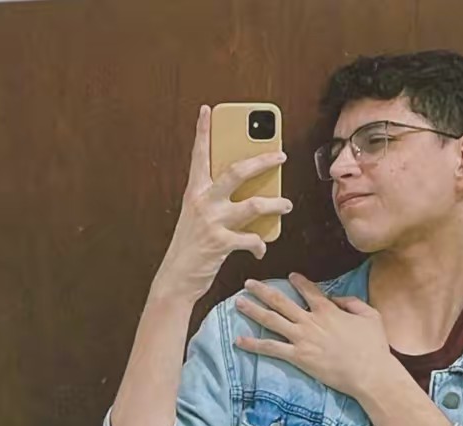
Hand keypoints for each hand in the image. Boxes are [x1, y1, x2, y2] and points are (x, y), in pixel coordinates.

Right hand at [150, 105, 292, 305]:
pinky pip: (251, 239)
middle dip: (263, 161)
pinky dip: (260, 244)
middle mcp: (202, 202)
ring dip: (275, 205)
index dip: (203, 131)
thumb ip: (216, 201)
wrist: (176, 278)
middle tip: (280, 156)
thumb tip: (247, 192)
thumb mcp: (197, 217)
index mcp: (194, 192)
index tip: (207, 110)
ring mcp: (211, 221)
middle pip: (237, 171)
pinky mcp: (220, 243)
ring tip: (286, 205)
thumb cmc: (190, 247)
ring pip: (253, 205)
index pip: (199, 155)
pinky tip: (261, 248)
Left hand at [234, 272, 395, 398]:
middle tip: (248, 284)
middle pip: (281, 301)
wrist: (369, 372)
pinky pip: (271, 348)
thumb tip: (337, 299)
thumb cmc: (374, 346)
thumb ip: (352, 302)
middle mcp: (311, 320)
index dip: (299, 282)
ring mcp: (302, 338)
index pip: (309, 290)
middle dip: (262, 290)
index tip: (290, 276)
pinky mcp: (298, 357)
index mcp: (328, 310)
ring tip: (238, 302)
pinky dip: (253, 344)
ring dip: (253, 310)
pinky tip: (238, 340)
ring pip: (271, 320)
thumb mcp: (370, 315)